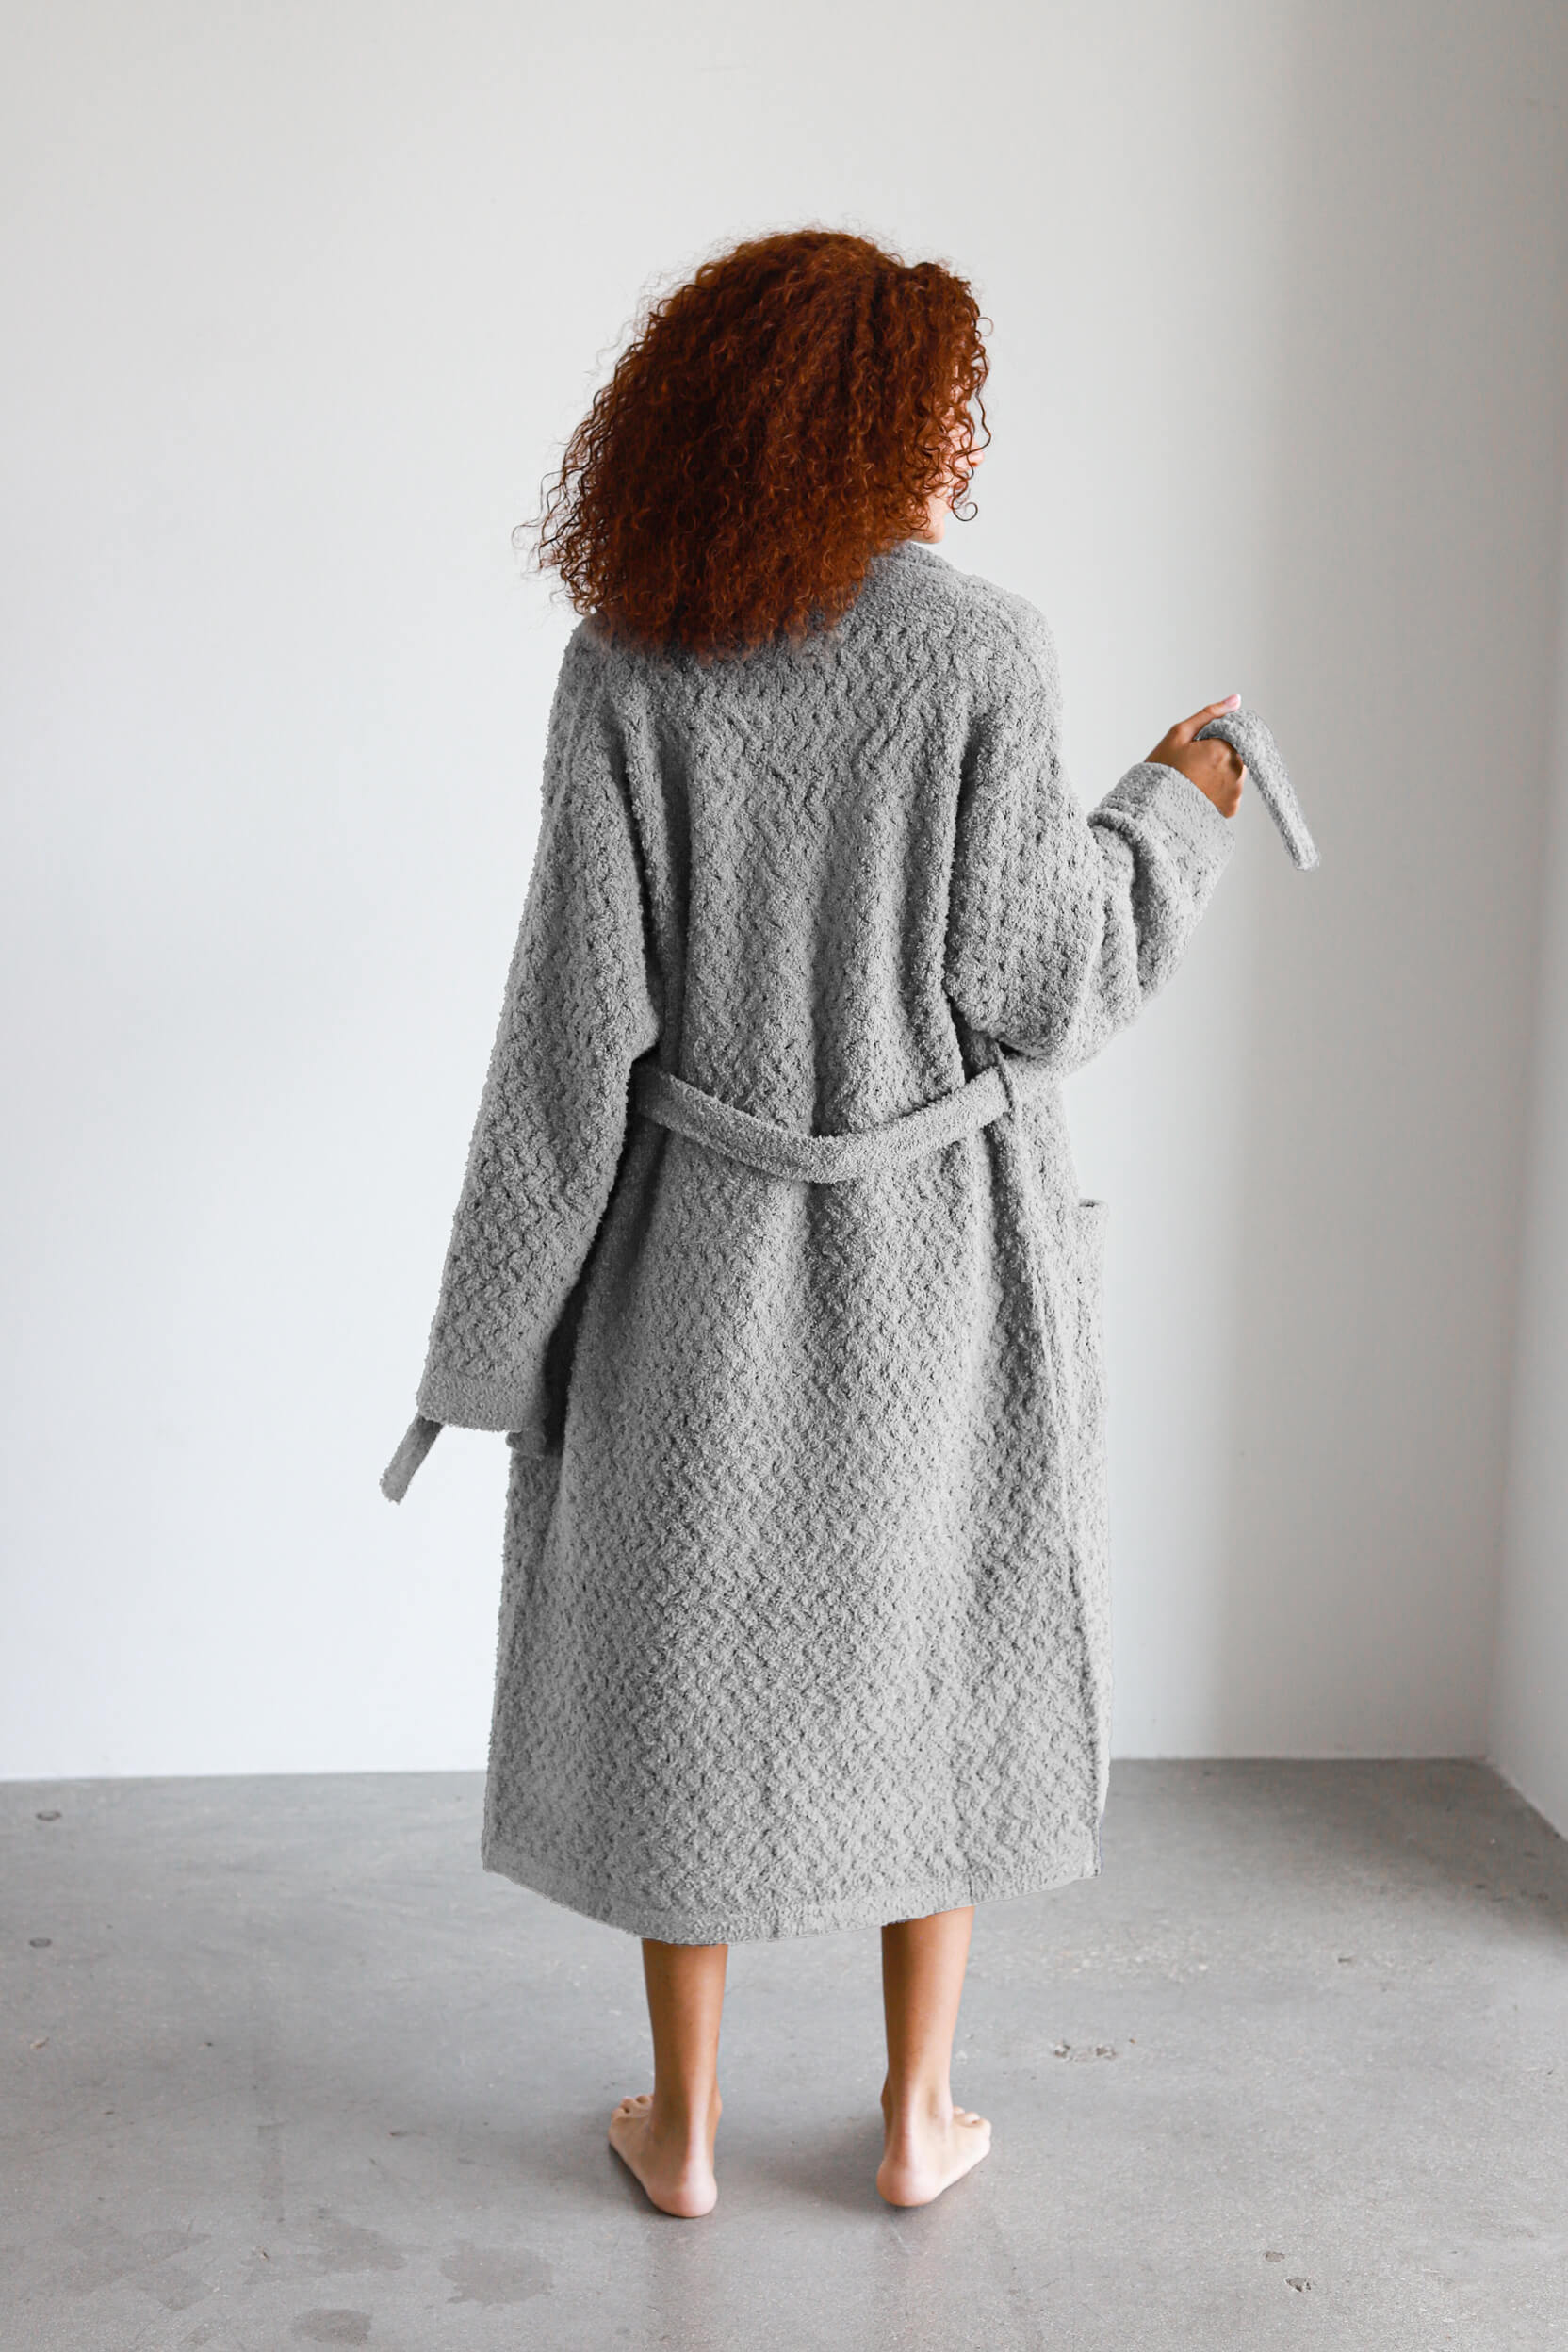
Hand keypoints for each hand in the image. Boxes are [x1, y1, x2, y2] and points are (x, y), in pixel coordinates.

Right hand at [1147, 696, 1245, 817]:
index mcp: (1224, 750)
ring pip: (1237, 770)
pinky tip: (1201, 789)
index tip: (1203, 742)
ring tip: (1196, 777)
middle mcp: (1235, 772)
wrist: (1152, 807)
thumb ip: (1211, 714)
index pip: (1237, 732)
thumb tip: (1236, 700)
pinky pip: (1232, 790)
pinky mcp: (1231, 808)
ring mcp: (1235, 792)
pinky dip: (1221, 788)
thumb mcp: (1180, 734)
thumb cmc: (1162, 769)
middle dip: (1222, 752)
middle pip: (1239, 751)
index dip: (1219, 735)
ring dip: (1223, 769)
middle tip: (1195, 761)